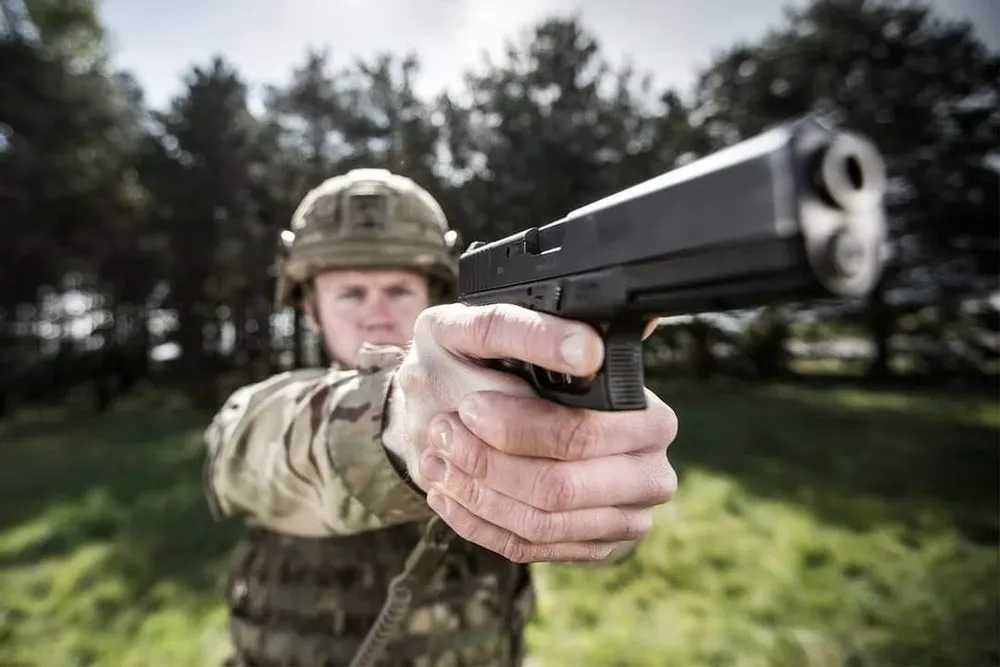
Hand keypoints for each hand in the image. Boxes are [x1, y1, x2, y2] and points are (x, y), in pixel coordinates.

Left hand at [384, 303, 678, 562]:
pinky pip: (529, 548)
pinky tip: (447, 494)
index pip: (583, 436)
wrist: (484, 410)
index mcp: (649, 416)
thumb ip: (534, 334)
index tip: (470, 408)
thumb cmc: (493, 362)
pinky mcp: (591, 546)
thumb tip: (586, 352)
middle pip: (561, 488)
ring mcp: (623, 518)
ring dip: (477, 494)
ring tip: (439, 462)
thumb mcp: (492, 330)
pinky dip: (477, 522)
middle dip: (490, 465)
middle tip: (444, 437)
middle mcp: (649, 471)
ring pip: (540, 523)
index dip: (518, 428)